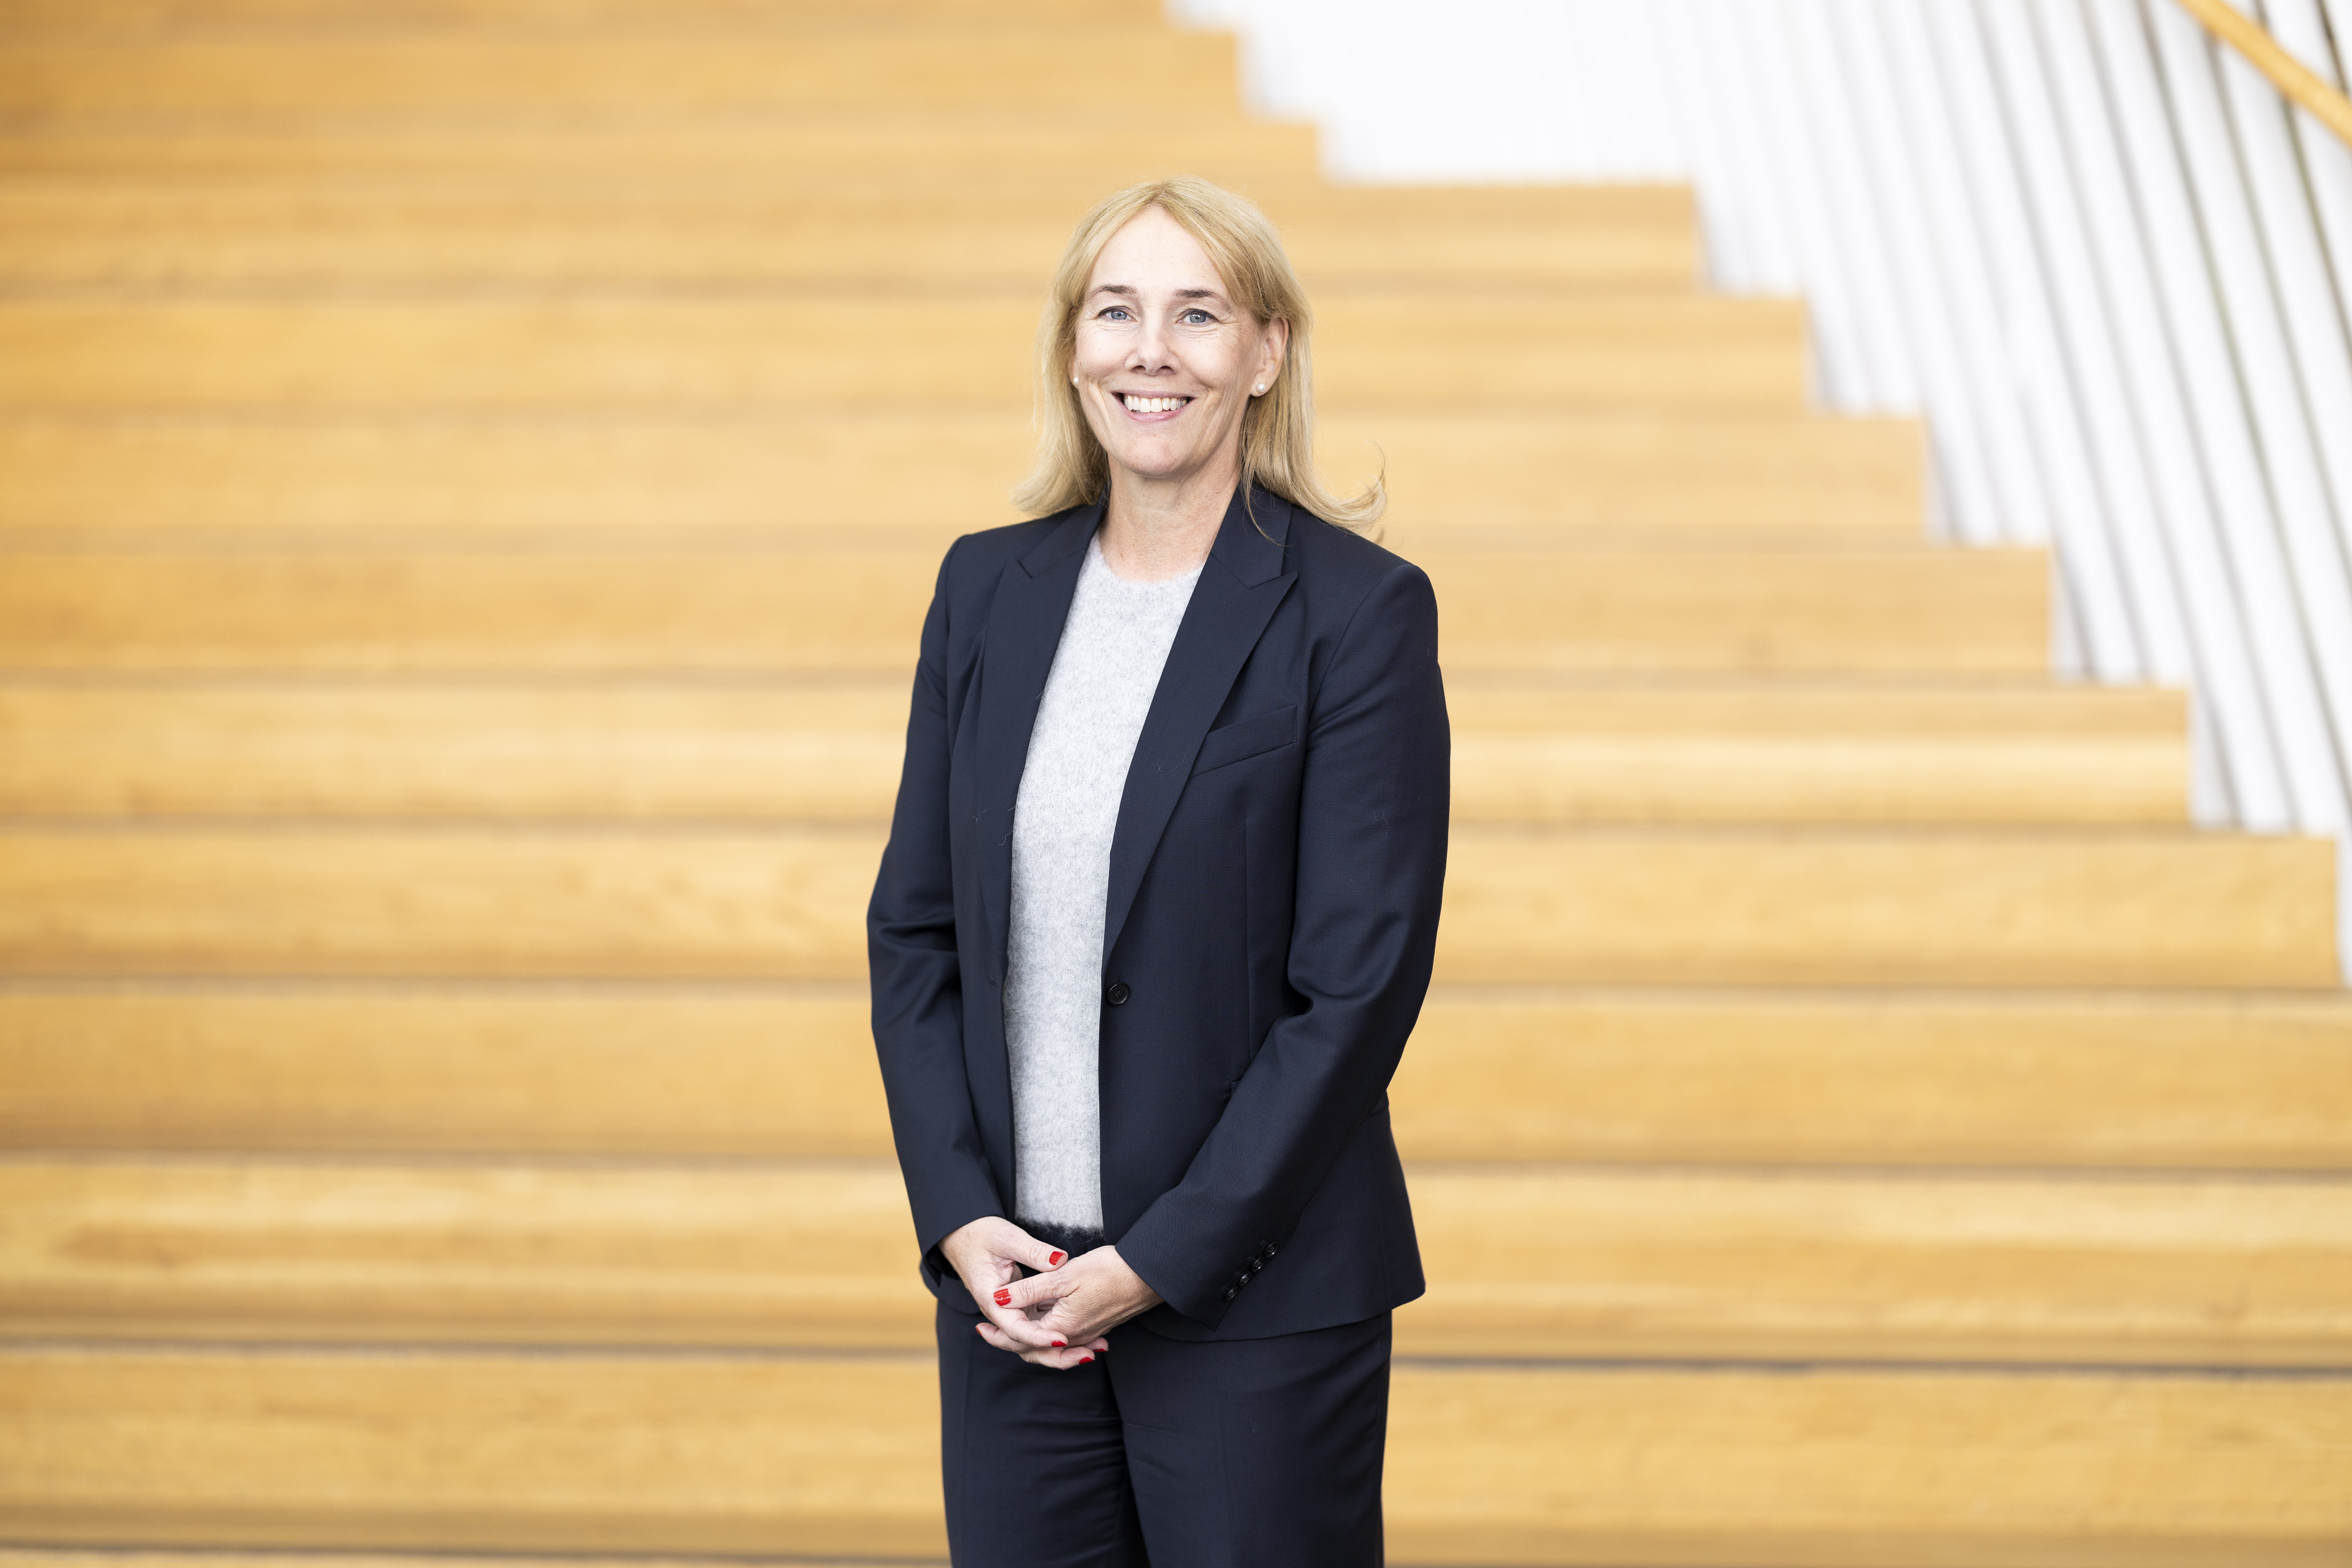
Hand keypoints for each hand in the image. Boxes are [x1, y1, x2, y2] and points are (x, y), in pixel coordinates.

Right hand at [937, 1217, 1089, 1365]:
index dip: (1039, 1337)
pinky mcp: (1020, 1307)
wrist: (962, 1235)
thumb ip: (1034, 1251)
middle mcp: (1000, 1313)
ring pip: (1033, 1339)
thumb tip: (1059, 1261)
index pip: (1015, 1328)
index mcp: (991, 1300)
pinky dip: (1057, 1333)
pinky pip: (1038, 1326)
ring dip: (1060, 1348)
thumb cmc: (981, 1235)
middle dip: (1056, 1354)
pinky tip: (1081, 1337)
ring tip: (1091, 1352)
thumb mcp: (1008, 1239)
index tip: (1062, 1338)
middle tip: (1088, 1355)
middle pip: (1025, 1344)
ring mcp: (1010, 1312)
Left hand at [980, 1245, 1161, 1368]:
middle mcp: (1074, 1337)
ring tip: (1012, 1327)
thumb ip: (1029, 1289)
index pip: (1021, 1340)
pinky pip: (1066, 1337)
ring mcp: (1087, 1333)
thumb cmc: (1109, 1271)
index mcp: (1061, 1327)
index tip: (980, 1327)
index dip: (998, 1335)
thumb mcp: (1063, 1277)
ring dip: (1030, 1339)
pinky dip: (1049, 1334)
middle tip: (988, 1333)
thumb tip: (997, 1300)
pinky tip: (1045, 1320)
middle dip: (1010, 1342)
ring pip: (1050, 1344)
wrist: (1148, 1275)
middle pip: (1034, 1349)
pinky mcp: (1097, 1325)